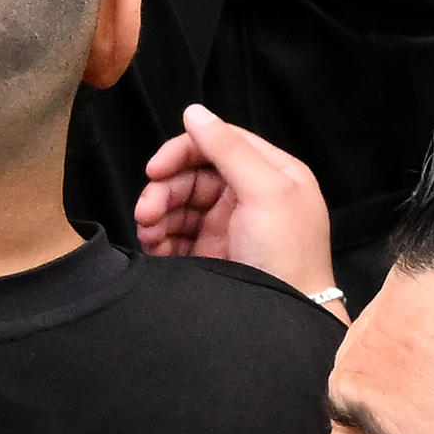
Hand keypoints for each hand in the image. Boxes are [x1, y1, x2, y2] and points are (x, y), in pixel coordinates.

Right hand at [137, 102, 339, 307]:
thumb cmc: (286, 254)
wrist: (286, 322)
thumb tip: (194, 111)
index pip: (218, 143)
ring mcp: (230, 225)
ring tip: (149, 235)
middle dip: (164, 191)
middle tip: (146, 213)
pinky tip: (155, 247)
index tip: (154, 170)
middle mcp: (250, 195)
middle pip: (192, 175)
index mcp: (272, 173)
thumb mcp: (265, 192)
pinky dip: (159, 237)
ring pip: (179, 204)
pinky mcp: (213, 253)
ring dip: (157, 215)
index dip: (181, 151)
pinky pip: (176, 234)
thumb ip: (229, 149)